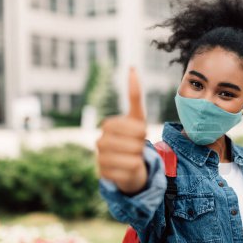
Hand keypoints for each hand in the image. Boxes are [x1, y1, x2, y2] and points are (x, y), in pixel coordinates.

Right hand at [96, 67, 147, 193]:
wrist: (129, 166)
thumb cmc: (133, 139)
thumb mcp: (137, 118)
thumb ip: (135, 95)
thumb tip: (132, 67)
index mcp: (108, 125)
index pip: (137, 128)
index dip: (142, 132)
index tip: (138, 134)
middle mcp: (100, 141)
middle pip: (135, 143)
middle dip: (141, 146)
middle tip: (136, 148)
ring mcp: (100, 158)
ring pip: (132, 158)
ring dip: (138, 159)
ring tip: (132, 157)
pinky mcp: (103, 175)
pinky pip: (128, 171)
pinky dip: (133, 171)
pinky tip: (127, 169)